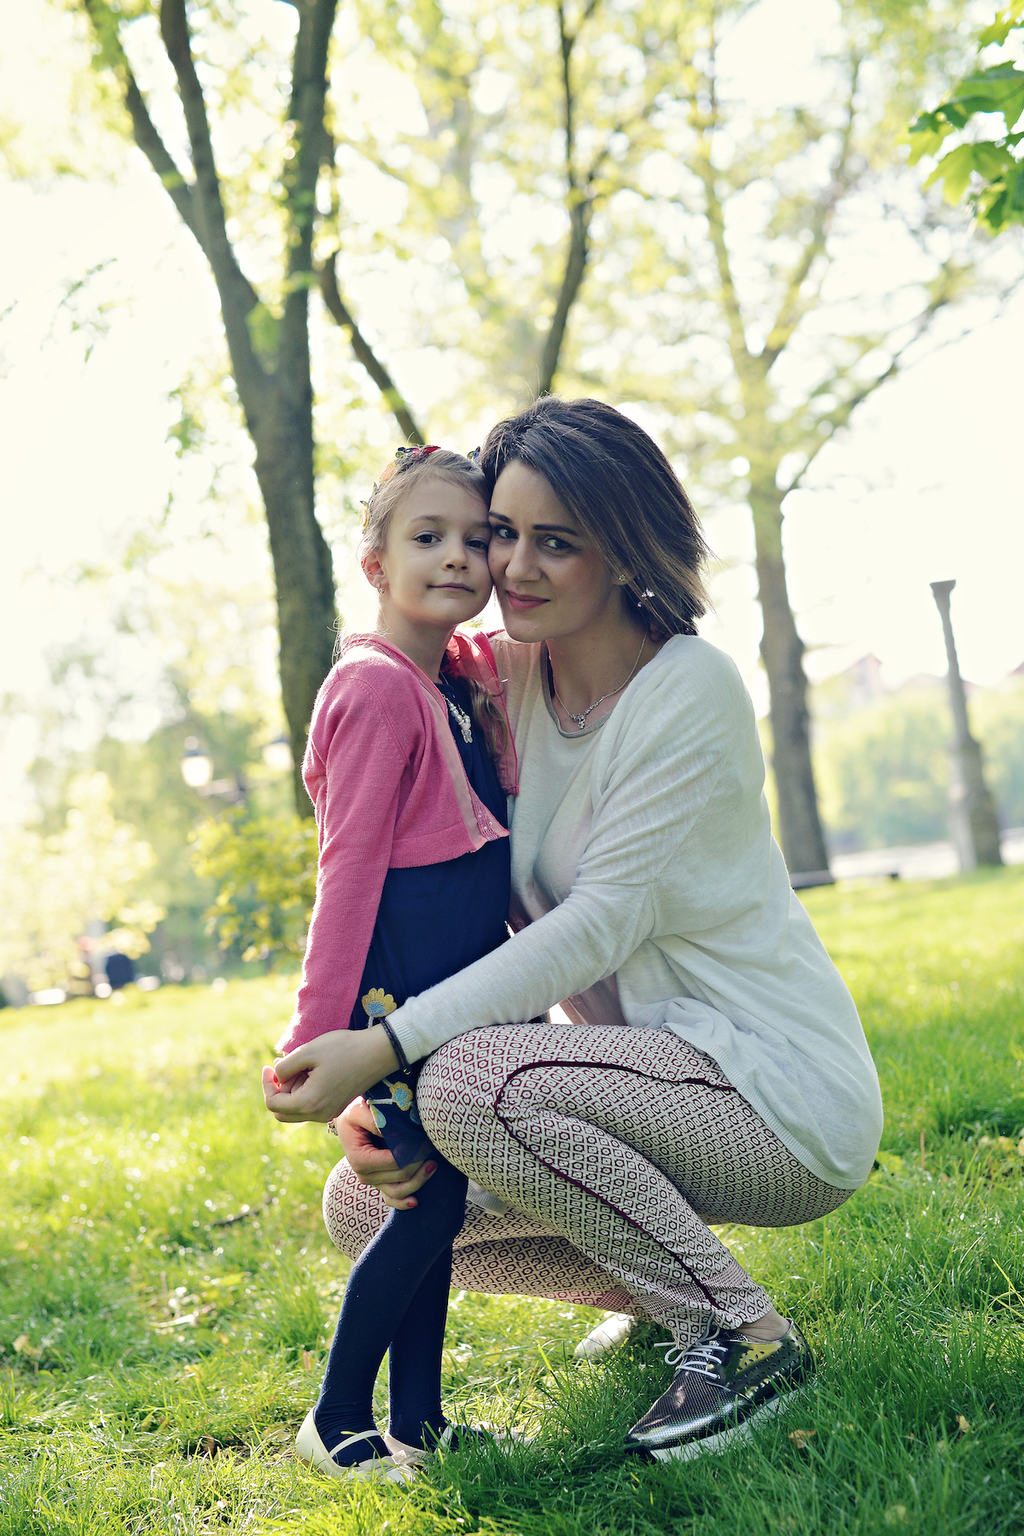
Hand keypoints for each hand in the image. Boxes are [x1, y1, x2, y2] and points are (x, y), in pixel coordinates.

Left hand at [261, 1026, 398, 1123]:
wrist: (378, 1052)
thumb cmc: (343, 1049)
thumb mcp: (308, 1052)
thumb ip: (285, 1067)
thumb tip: (277, 1077)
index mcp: (310, 1103)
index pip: (273, 1104)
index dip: (266, 1084)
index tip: (269, 1065)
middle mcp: (318, 1115)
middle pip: (282, 1112)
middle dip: (277, 1090)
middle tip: (285, 1066)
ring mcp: (329, 1113)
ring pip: (296, 1110)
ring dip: (291, 1090)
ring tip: (302, 1065)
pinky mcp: (336, 1107)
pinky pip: (310, 1106)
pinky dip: (304, 1092)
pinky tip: (313, 1071)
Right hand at [334, 1098, 436, 1209]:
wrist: (350, 1124)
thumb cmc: (354, 1115)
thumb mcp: (358, 1111)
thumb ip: (372, 1119)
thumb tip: (389, 1132)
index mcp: (359, 1159)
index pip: (393, 1161)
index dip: (412, 1152)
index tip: (425, 1138)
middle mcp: (365, 1175)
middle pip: (400, 1176)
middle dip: (419, 1162)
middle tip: (432, 1145)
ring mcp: (373, 1182)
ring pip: (399, 1191)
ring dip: (419, 1180)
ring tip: (433, 1164)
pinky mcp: (380, 1184)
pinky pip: (392, 1200)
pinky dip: (404, 1203)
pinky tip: (416, 1201)